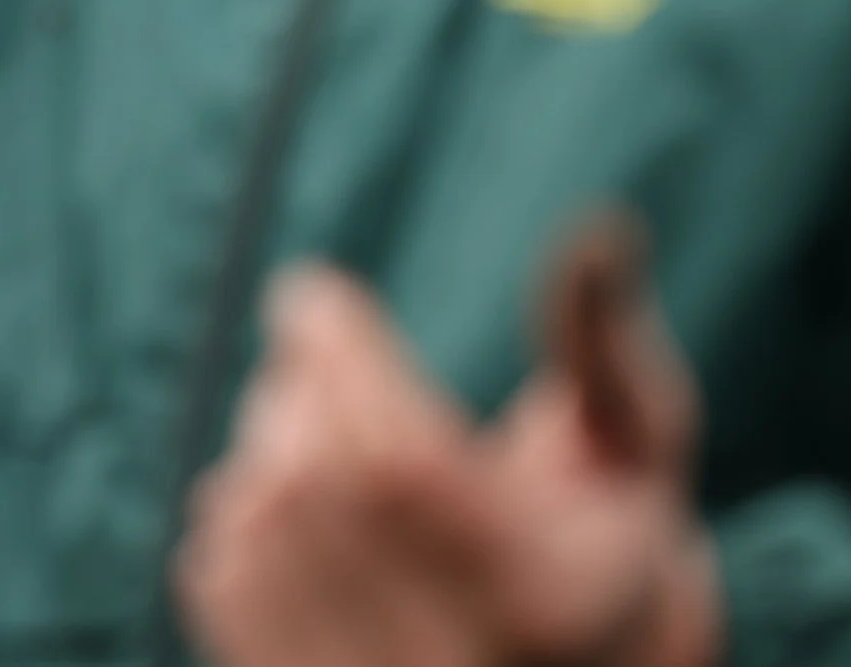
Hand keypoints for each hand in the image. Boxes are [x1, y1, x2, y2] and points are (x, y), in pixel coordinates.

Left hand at [173, 215, 716, 666]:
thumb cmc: (607, 547)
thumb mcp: (638, 451)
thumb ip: (605, 345)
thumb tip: (600, 227)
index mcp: (538, 599)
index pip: (399, 462)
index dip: (338, 356)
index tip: (313, 291)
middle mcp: (446, 663)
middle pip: (314, 476)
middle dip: (302, 386)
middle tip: (325, 358)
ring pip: (253, 515)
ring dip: (267, 440)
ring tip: (329, 436)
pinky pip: (213, 564)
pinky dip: (239, 505)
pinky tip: (302, 510)